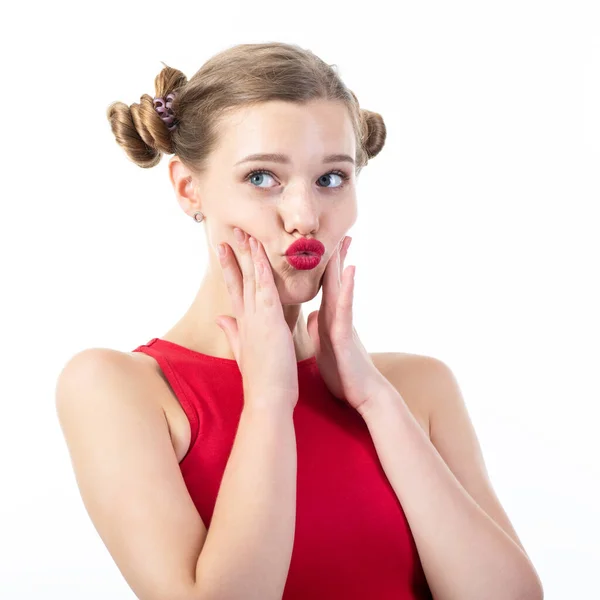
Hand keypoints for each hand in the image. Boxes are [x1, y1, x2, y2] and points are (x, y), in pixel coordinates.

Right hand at [215, 227, 298, 410]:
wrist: (267, 400)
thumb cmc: (261, 379)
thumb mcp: (243, 352)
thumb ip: (232, 332)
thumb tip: (220, 318)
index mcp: (243, 324)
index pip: (235, 289)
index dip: (229, 268)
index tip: (223, 248)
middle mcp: (247, 318)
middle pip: (240, 279)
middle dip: (236, 254)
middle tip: (232, 231)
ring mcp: (257, 319)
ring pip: (252, 280)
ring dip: (249, 255)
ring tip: (245, 233)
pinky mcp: (270, 322)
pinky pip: (266, 290)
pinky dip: (264, 271)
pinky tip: (262, 254)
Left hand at [307, 236, 391, 415]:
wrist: (362, 396)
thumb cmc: (343, 373)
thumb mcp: (323, 347)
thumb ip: (318, 328)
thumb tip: (312, 314)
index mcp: (326, 318)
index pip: (322, 285)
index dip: (320, 265)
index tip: (316, 242)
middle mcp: (335, 315)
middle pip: (332, 279)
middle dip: (333, 255)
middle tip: (336, 229)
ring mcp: (342, 322)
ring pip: (339, 287)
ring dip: (340, 263)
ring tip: (342, 239)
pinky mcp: (345, 334)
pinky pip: (345, 308)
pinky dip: (346, 288)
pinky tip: (349, 270)